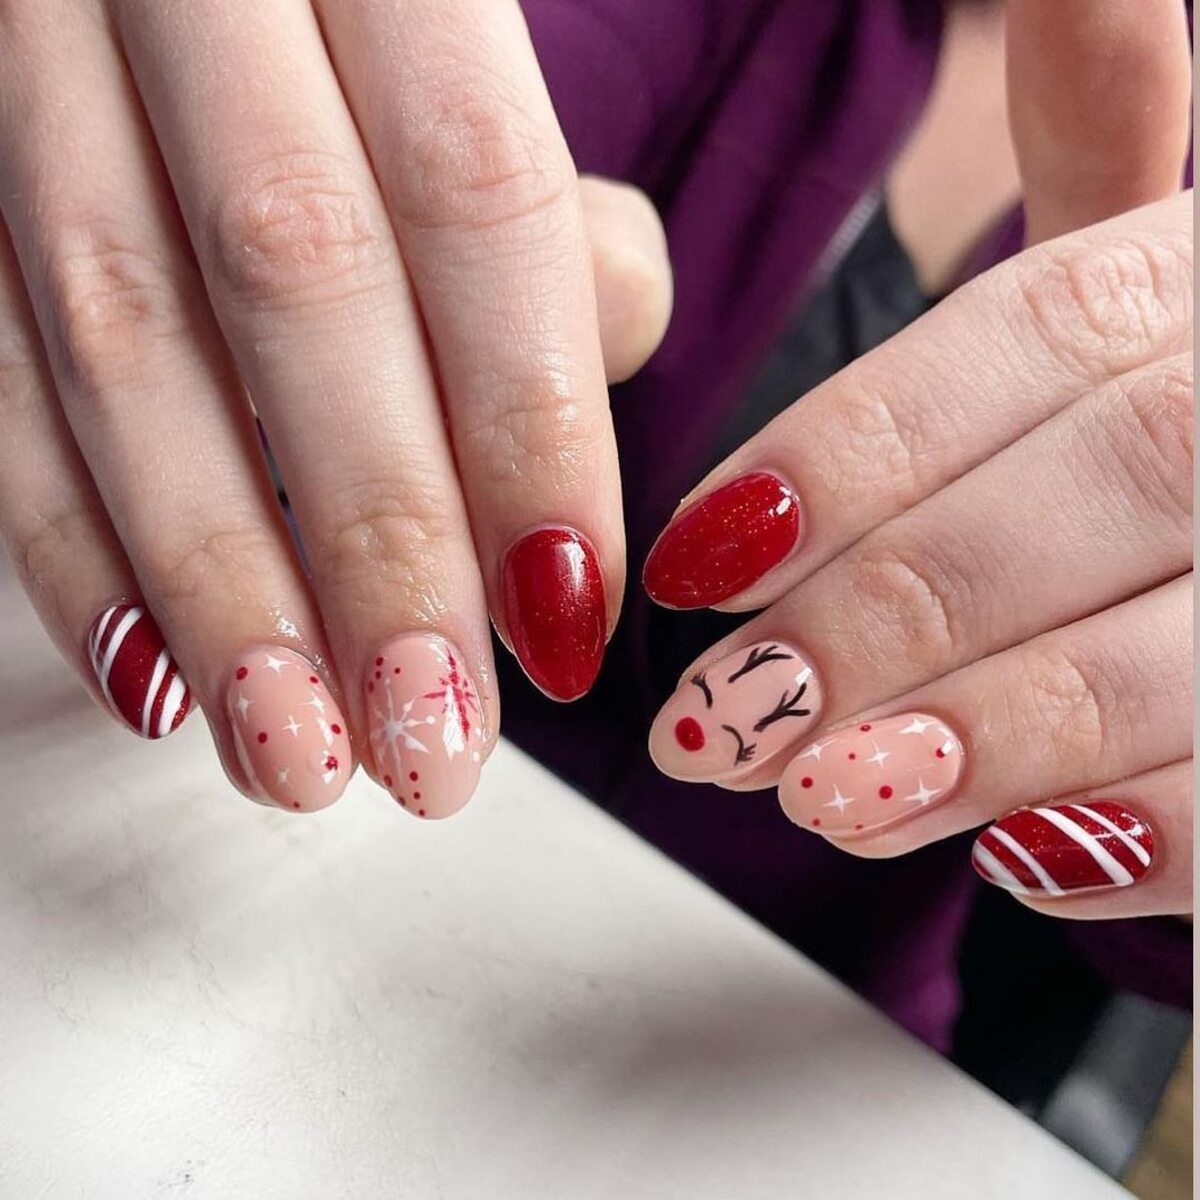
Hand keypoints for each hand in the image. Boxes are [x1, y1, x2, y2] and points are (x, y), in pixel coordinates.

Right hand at [0, 3, 671, 816]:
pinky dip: (70, 542)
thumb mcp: (480, 63)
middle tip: (435, 736)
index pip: (474, 193)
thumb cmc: (370, 22)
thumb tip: (591, 388)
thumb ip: (554, 229)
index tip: (564, 616)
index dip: (527, 426)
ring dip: (219, 585)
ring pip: (121, 341)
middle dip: (375, 542)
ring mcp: (36, 68)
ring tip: (299, 750)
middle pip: (295, 279)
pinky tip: (153, 675)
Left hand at [641, 1, 1191, 917]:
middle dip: (892, 613)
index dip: (845, 457)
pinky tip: (1016, 857)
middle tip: (727, 714)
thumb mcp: (1173, 287)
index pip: (1035, 337)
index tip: (695, 562)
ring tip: (826, 795)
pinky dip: (1146, 838)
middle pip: (1106, 484)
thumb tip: (1064, 13)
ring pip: (1191, 646)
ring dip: (991, 733)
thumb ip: (1111, 162)